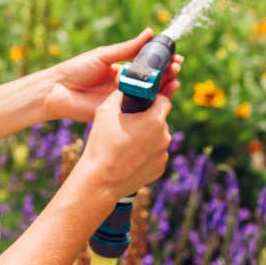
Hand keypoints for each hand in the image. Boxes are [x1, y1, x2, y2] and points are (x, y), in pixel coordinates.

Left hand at [43, 28, 183, 121]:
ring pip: (149, 95)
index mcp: (122, 70)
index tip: (176, 58)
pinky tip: (164, 96)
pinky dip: (153, 104)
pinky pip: (139, 109)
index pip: (148, 66)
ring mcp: (124, 100)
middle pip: (152, 81)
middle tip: (178, 67)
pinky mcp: (120, 114)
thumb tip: (150, 32)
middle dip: (168, 74)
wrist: (58, 90)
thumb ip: (128, 48)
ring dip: (165, 88)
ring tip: (176, 79)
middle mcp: (126, 85)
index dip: (162, 62)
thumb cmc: (78, 69)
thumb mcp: (105, 55)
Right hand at [76, 84, 174, 202]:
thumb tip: (127, 84)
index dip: (153, 99)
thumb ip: (121, 93)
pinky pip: (155, 154)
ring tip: (127, 142)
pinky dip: (146, 153)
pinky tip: (130, 156)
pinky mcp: (160, 169)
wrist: (101, 180)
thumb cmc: (102, 143)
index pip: (164, 100)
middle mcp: (164, 137)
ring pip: (158, 138)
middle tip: (129, 124)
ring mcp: (163, 155)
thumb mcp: (106, 110)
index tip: (142, 102)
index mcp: (155, 120)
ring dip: (148, 137)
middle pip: (160, 120)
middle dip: (148, 119)